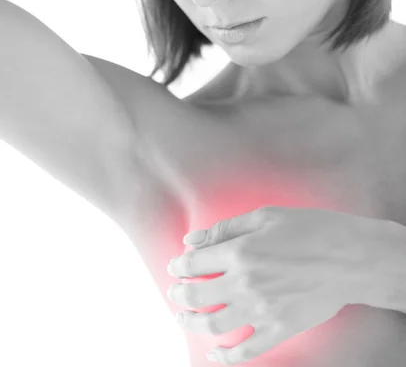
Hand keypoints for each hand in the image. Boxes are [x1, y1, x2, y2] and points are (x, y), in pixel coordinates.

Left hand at [167, 206, 377, 364]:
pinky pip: (246, 351)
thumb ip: (225, 229)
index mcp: (240, 252)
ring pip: (214, 325)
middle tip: (175, 292)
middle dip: (179, 294)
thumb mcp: (265, 216)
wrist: (350, 257)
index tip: (176, 266)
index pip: (194, 264)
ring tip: (184, 317)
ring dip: (192, 323)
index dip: (179, 265)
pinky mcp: (280, 329)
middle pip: (197, 297)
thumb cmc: (310, 229)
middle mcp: (246, 283)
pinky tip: (215, 353)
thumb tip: (192, 241)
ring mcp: (262, 310)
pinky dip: (226, 356)